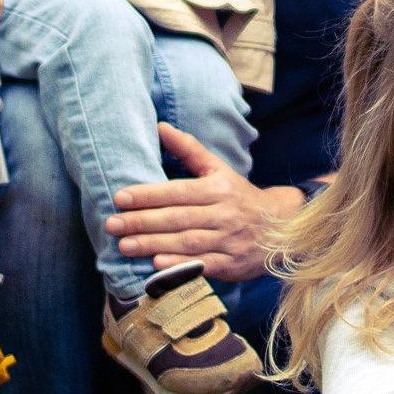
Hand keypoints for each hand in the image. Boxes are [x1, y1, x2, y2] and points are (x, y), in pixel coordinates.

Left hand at [105, 122, 300, 282]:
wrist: (281, 227)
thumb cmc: (239, 195)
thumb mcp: (218, 169)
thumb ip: (189, 150)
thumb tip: (160, 127)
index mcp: (218, 189)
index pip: (178, 191)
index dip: (148, 195)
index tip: (119, 197)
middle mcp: (224, 214)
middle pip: (178, 218)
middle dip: (142, 221)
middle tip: (112, 224)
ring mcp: (229, 241)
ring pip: (187, 242)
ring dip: (153, 245)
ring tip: (124, 246)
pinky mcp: (231, 264)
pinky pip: (202, 265)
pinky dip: (179, 266)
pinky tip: (156, 266)